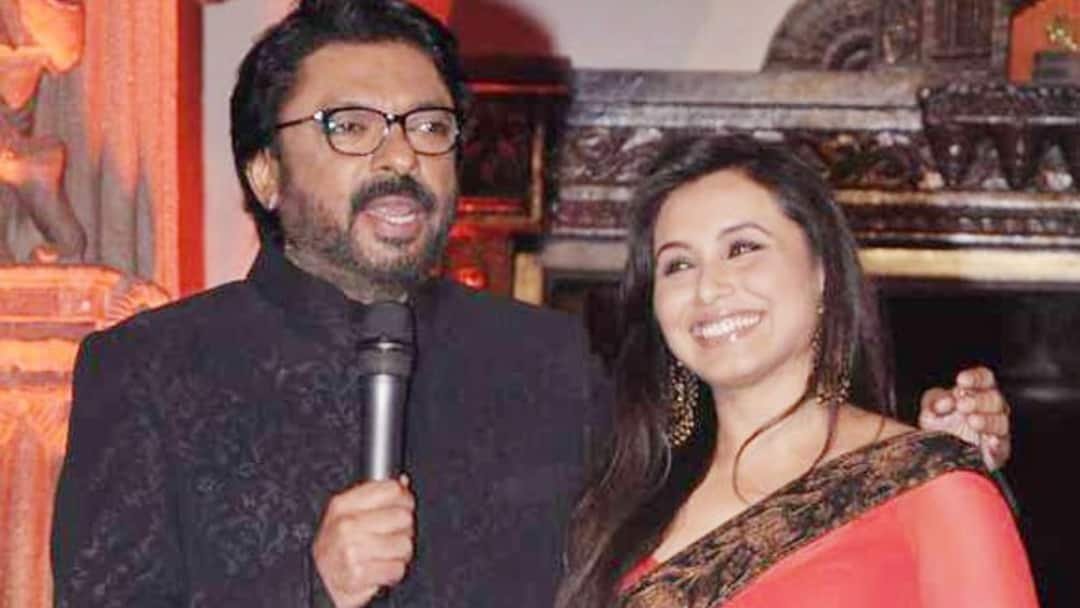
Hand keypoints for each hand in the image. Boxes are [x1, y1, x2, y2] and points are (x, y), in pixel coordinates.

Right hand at [312, 477, 414, 606]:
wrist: (321, 583)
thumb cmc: (337, 547)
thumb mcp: (347, 514)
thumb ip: (376, 495)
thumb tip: (402, 481)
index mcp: (342, 505)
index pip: (392, 490)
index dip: (404, 500)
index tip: (401, 508)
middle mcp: (345, 526)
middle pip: (403, 517)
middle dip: (403, 530)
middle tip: (390, 537)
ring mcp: (350, 551)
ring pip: (404, 544)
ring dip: (399, 554)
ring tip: (384, 555)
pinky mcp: (358, 575)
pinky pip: (396, 568)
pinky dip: (392, 573)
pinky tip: (379, 569)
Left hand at [918, 366, 1009, 470]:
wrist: (938, 456)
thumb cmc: (938, 427)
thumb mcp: (930, 408)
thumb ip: (934, 399)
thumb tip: (946, 401)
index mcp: (976, 394)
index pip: (985, 379)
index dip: (976, 378)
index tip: (962, 381)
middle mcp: (989, 411)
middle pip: (994, 399)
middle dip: (979, 400)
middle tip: (962, 404)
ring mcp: (995, 432)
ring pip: (1000, 422)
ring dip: (987, 421)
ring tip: (972, 421)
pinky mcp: (996, 453)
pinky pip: (1001, 449)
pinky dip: (997, 446)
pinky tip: (990, 442)